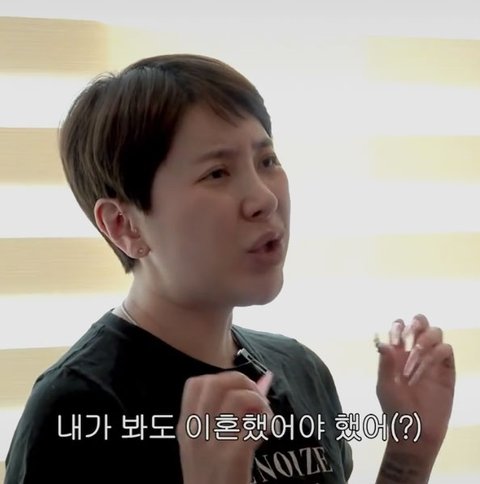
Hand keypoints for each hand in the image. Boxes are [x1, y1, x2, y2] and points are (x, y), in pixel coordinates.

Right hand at [177, 371, 272, 483]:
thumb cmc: (215, 475)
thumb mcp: (213, 441)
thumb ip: (235, 408)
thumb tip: (267, 377)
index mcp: (186, 426)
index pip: (196, 383)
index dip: (221, 379)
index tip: (236, 391)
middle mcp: (195, 432)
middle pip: (217, 383)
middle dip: (242, 382)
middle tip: (255, 399)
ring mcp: (212, 444)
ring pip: (237, 398)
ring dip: (258, 401)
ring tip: (263, 417)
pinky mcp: (233, 457)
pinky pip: (253, 424)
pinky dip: (266, 422)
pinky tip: (266, 432)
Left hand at [376, 314, 454, 452]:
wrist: (414, 431)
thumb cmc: (395, 408)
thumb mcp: (385, 386)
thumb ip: (385, 364)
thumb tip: (383, 343)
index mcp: (398, 352)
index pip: (400, 327)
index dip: (398, 326)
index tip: (395, 340)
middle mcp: (415, 351)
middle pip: (421, 323)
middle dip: (416, 324)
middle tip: (408, 340)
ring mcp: (432, 359)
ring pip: (436, 333)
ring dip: (425, 340)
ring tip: (415, 358)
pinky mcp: (447, 370)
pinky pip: (446, 351)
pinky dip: (435, 355)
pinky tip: (424, 370)